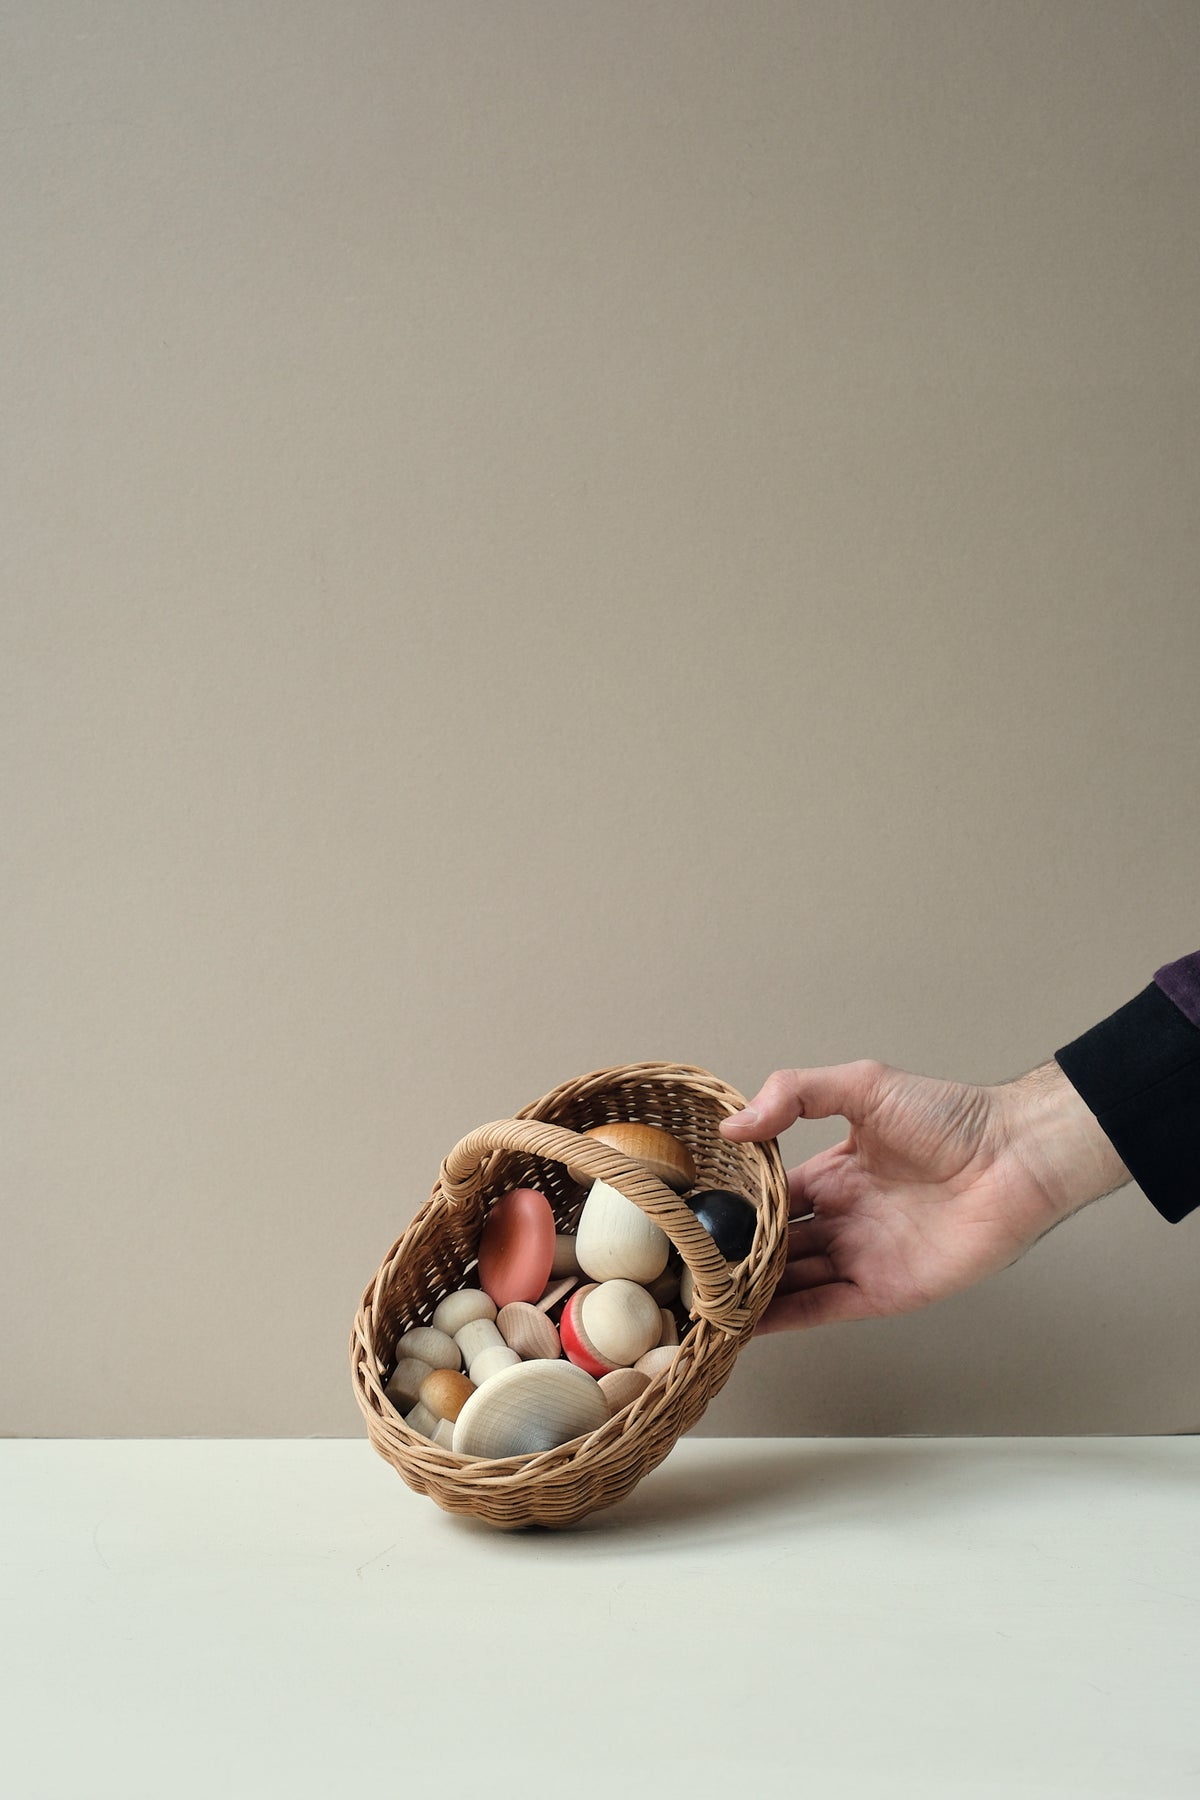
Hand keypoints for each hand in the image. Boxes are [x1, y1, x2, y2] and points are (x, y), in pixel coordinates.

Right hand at [719, 1058, 1128, 1333]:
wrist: (1014, 1157)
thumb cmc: (953, 1117)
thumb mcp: (864, 1087)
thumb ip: (796, 1094)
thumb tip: (736, 1126)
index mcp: (838, 1173)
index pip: (774, 1196)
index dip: (737, 1206)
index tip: (695, 1215)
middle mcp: (846, 1217)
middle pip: (778, 1245)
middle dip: (737, 1256)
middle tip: (688, 1267)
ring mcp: (863, 1256)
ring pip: (794, 1280)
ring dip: (753, 1291)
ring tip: (703, 1300)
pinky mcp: (884, 1290)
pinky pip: (825, 1307)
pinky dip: (786, 1318)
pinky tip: (748, 1323)